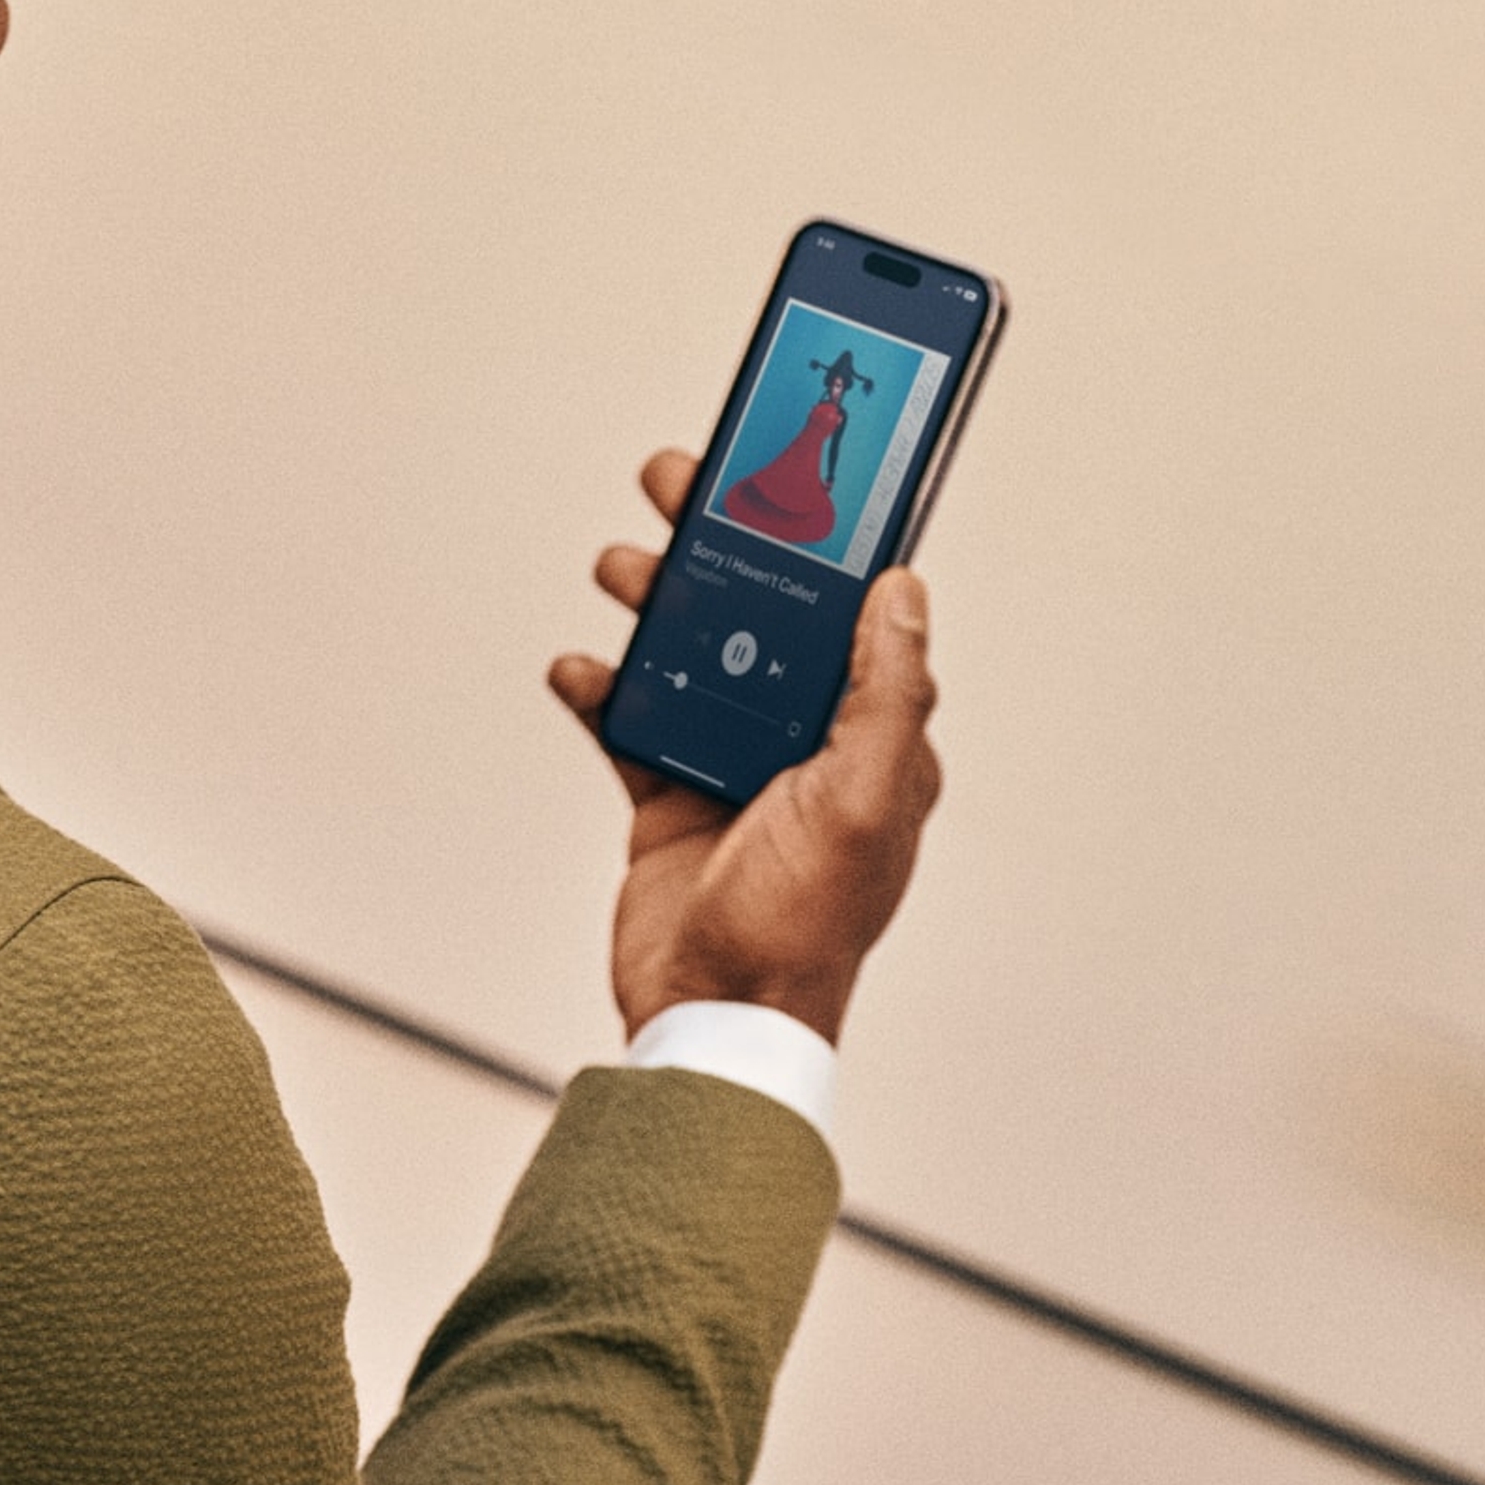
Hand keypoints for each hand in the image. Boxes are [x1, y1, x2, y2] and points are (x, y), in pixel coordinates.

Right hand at [548, 449, 945, 1043]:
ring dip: (652, 602)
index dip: (821, 537)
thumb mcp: (864, 798)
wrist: (712, 1015)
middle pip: (760, 611)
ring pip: (690, 649)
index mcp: (870, 736)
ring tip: (621, 569)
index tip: (787, 469)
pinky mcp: (670, 792)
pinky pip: (630, 717)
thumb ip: (883, 692)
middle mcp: (804, 740)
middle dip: (718, 541)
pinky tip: (580, 666)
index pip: (852, 611)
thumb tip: (904, 589)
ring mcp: (734, 763)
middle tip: (679, 483)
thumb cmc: (803, 925)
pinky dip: (601, 685)